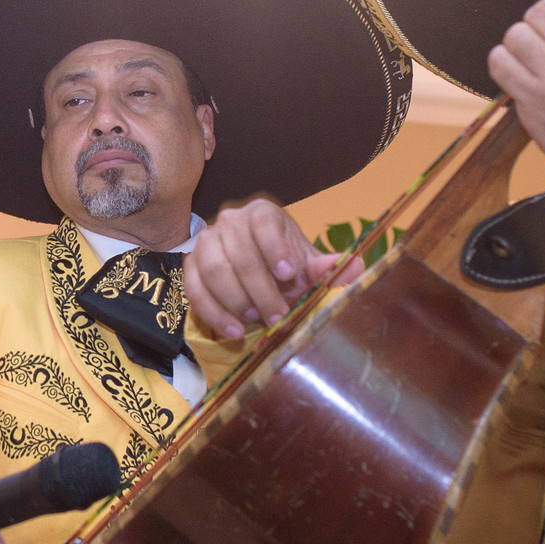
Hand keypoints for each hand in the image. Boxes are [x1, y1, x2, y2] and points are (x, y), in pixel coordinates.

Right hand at [184, 197, 354, 340]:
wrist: (260, 274)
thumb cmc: (286, 269)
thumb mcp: (308, 267)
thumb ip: (328, 268)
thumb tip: (354, 266)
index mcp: (261, 214)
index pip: (263, 221)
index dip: (274, 246)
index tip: (288, 274)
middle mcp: (230, 221)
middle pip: (239, 251)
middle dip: (259, 288)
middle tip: (277, 316)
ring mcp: (206, 242)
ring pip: (212, 268)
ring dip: (234, 299)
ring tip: (254, 320)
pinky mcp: (190, 266)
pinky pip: (193, 287)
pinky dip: (213, 311)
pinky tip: (233, 330)